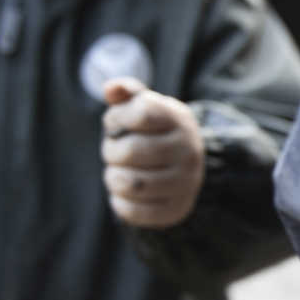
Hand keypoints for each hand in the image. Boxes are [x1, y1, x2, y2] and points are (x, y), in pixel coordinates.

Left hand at [101, 78, 203, 228]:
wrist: (186, 166)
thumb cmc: (154, 132)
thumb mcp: (146, 107)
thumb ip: (128, 93)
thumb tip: (111, 88)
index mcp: (179, 120)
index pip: (141, 113)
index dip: (116, 118)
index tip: (114, 123)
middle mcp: (189, 151)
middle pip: (130, 151)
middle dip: (110, 151)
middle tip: (113, 151)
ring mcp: (186, 183)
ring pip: (130, 184)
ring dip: (112, 178)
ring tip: (117, 173)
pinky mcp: (176, 210)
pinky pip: (133, 211)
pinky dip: (118, 202)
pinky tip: (123, 194)